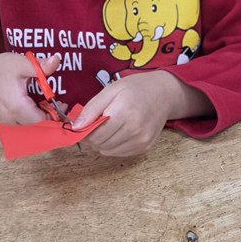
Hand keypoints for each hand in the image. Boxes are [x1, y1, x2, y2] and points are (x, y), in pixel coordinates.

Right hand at [0, 52, 59, 132]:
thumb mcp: (20, 63)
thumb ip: (40, 66)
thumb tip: (57, 60)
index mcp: (15, 107)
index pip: (43, 122)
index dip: (55, 116)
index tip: (61, 106)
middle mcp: (5, 121)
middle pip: (36, 130)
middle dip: (47, 119)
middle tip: (49, 104)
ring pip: (25, 132)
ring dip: (35, 122)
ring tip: (36, 106)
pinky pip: (14, 131)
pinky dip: (22, 124)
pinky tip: (23, 110)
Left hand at [71, 71, 213, 156]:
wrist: (164, 93)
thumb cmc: (136, 88)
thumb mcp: (111, 90)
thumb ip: (92, 108)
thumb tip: (75, 127)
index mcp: (125, 112)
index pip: (95, 134)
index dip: (84, 131)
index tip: (83, 124)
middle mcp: (135, 129)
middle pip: (100, 144)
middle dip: (92, 137)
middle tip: (95, 124)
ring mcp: (141, 140)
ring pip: (108, 151)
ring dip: (102, 142)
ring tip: (108, 127)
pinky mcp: (145, 146)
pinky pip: (120, 153)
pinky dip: (114, 145)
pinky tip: (119, 132)